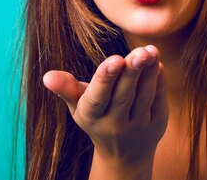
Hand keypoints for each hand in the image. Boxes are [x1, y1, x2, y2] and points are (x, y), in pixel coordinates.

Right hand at [43, 45, 168, 167]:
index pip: (98, 97)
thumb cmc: (97, 117)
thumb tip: (47, 76)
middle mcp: (114, 123)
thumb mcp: (78, 105)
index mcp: (91, 116)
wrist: (123, 154)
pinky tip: (158, 64)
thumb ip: (66, 88)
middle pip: (124, 95)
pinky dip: (159, 83)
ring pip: (144, 97)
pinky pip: (158, 101)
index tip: (115, 59)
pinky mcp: (156, 125)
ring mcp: (137, 126)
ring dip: (148, 73)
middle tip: (141, 51)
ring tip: (151, 51)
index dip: (106, 78)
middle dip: (132, 71)